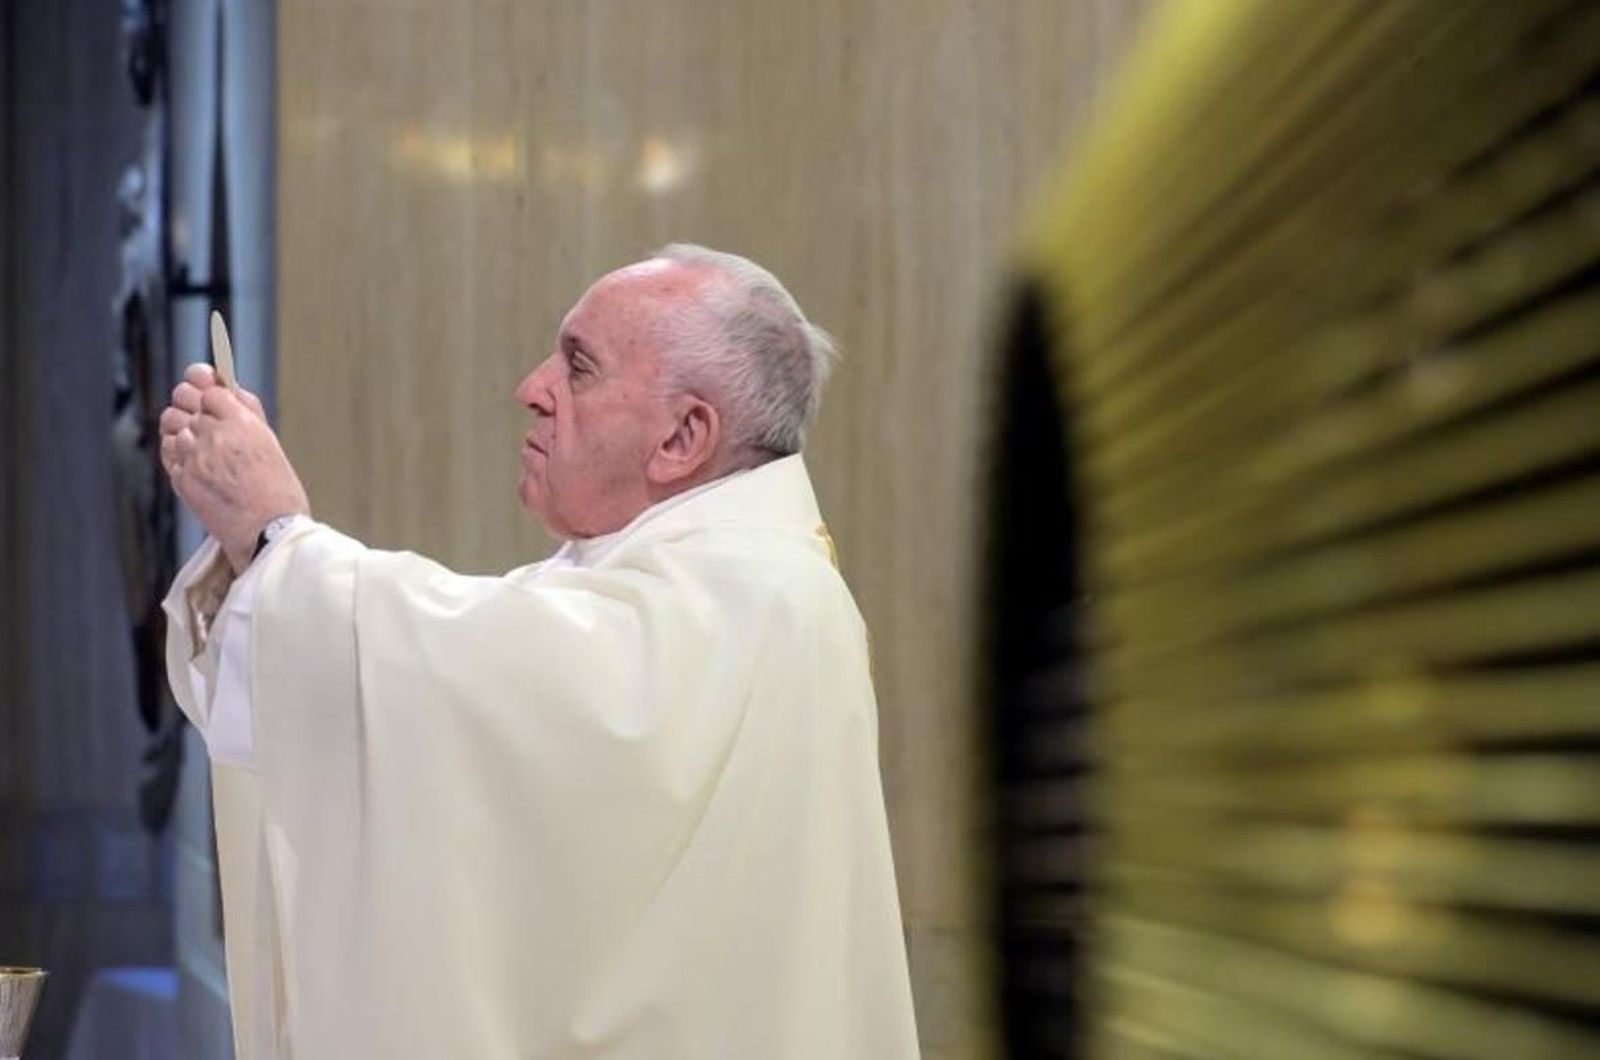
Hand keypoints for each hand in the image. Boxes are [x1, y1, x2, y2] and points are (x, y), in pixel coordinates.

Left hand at [160, 364, 309, 572]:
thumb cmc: (278, 494)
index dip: (208, 388)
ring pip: (171, 423)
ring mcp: (194, 457)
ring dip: (182, 425)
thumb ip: (249, 413)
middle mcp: (214, 435)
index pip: (211, 389)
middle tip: (197, 409)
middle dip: (190, 400)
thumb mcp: (271, 444)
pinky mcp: (182, 478)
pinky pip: (168, 452)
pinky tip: (193, 460)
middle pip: (185, 399)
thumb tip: (231, 390)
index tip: (207, 388)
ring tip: (197, 439)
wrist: (268, 534)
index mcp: (242, 423)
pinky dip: (177, 451)